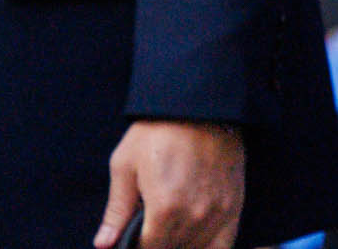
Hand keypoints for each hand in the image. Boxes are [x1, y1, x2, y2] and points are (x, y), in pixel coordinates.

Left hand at [94, 120, 244, 248]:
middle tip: (149, 226)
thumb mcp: (125, 164)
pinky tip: (193, 241)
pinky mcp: (234, 207)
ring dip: (179, 245)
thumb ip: (116, 211)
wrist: (199, 103)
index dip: (136, 245)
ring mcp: (218, 214)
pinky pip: (223, 247)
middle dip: (157, 244)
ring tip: (169, 227)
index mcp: (164, 210)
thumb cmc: (157, 130)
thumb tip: (103, 245)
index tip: (133, 236)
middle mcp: (194, 218)